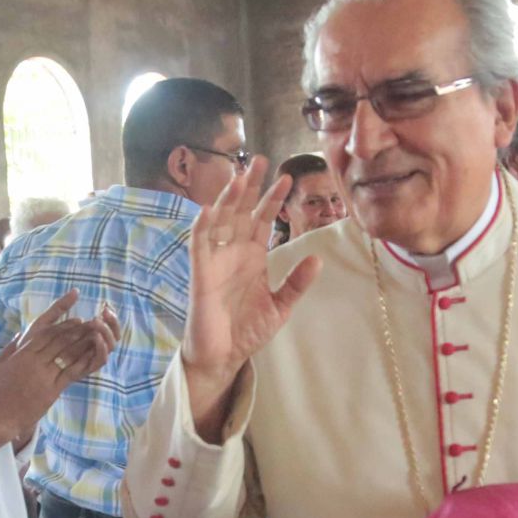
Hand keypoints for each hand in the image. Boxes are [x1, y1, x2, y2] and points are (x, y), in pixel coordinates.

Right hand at [0, 291, 118, 452]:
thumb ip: (12, 347)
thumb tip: (22, 333)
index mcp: (21, 352)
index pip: (45, 329)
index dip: (62, 318)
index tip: (75, 313)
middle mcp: (34, 360)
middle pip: (60, 339)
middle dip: (77, 329)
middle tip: (92, 322)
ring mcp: (44, 375)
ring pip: (67, 353)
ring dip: (83, 341)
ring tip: (96, 333)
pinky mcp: (51, 390)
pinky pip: (71, 372)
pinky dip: (83, 361)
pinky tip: (92, 354)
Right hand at [181, 157, 321, 436]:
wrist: (224, 357)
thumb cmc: (248, 331)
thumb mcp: (281, 306)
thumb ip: (296, 283)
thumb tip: (317, 259)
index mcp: (253, 258)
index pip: (263, 221)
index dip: (272, 200)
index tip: (287, 179)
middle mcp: (233, 253)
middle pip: (241, 212)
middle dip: (250, 187)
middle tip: (260, 160)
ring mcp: (216, 261)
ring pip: (220, 221)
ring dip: (229, 198)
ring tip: (240, 175)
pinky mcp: (201, 274)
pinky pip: (199, 245)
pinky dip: (204, 226)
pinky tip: (212, 207)